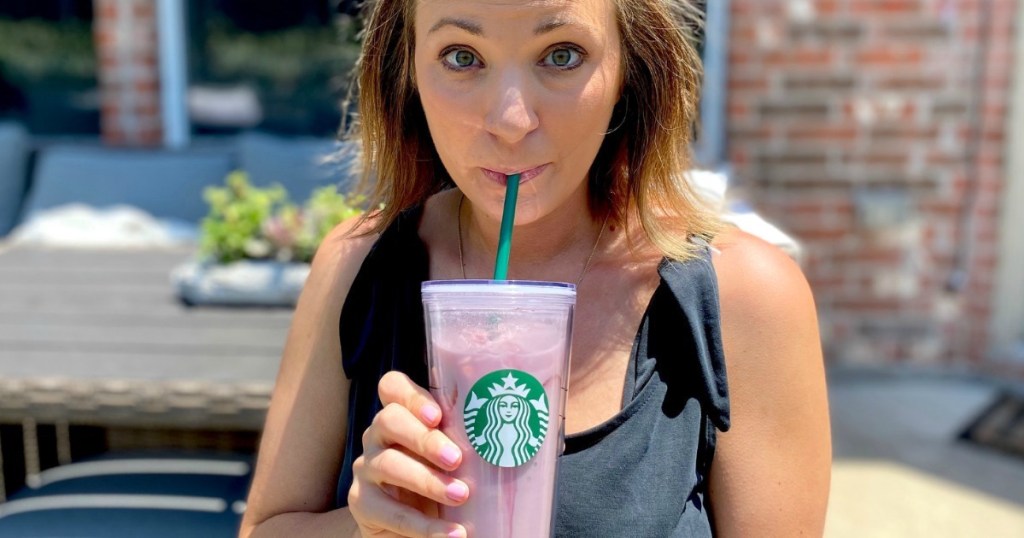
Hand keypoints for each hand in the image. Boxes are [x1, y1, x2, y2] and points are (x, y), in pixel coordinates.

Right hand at [348, 371, 468, 537]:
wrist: (410, 528)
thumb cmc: (439, 479)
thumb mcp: (451, 456)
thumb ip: (466, 440)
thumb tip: (511, 434)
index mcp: (400, 416)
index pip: (392, 387)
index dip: (412, 396)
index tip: (438, 415)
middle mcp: (377, 436)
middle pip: (389, 420)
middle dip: (424, 438)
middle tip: (456, 459)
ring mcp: (366, 468)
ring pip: (388, 463)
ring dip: (427, 480)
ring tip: (460, 495)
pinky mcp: (362, 503)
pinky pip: (390, 512)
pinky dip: (424, 526)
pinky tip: (452, 533)